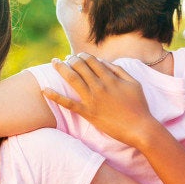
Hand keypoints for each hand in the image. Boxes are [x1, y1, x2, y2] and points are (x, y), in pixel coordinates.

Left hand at [42, 53, 158, 147]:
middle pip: (80, 66)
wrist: (140, 128)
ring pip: (72, 79)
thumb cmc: (139, 106)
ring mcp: (92, 99)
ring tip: (54, 63)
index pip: (91, 60)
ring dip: (61, 68)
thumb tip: (104, 62)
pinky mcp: (88, 113)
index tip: (77, 56)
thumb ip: (119, 70)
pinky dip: (55, 96)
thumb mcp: (134, 83)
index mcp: (110, 78)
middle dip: (71, 59)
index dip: (82, 55)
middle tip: (65, 59)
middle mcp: (99, 86)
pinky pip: (68, 103)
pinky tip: (44, 90)